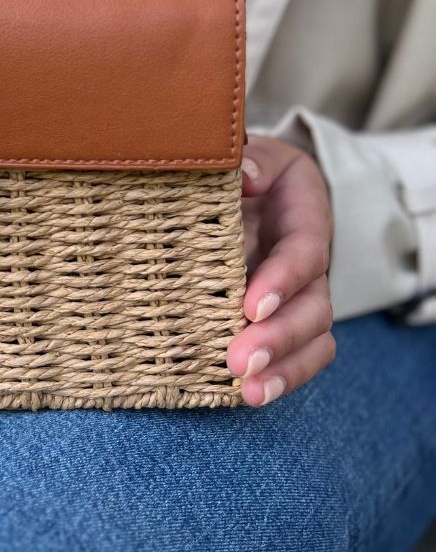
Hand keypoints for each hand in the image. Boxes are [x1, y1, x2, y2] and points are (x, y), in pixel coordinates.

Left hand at [227, 134, 335, 406]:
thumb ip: (251, 159)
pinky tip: (251, 397)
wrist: (257, 186)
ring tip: (248, 390)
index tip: (250, 305)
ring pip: (312, 339)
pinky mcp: (284, 318)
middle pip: (312, 307)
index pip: (303, 253)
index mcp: (304, 219)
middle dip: (279, 336)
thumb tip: (244, 174)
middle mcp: (309, 264)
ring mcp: (300, 296)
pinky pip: (299, 355)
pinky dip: (282, 378)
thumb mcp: (255, 154)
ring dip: (283, 367)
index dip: (282, 280)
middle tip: (239, 360)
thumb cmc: (250, 171)